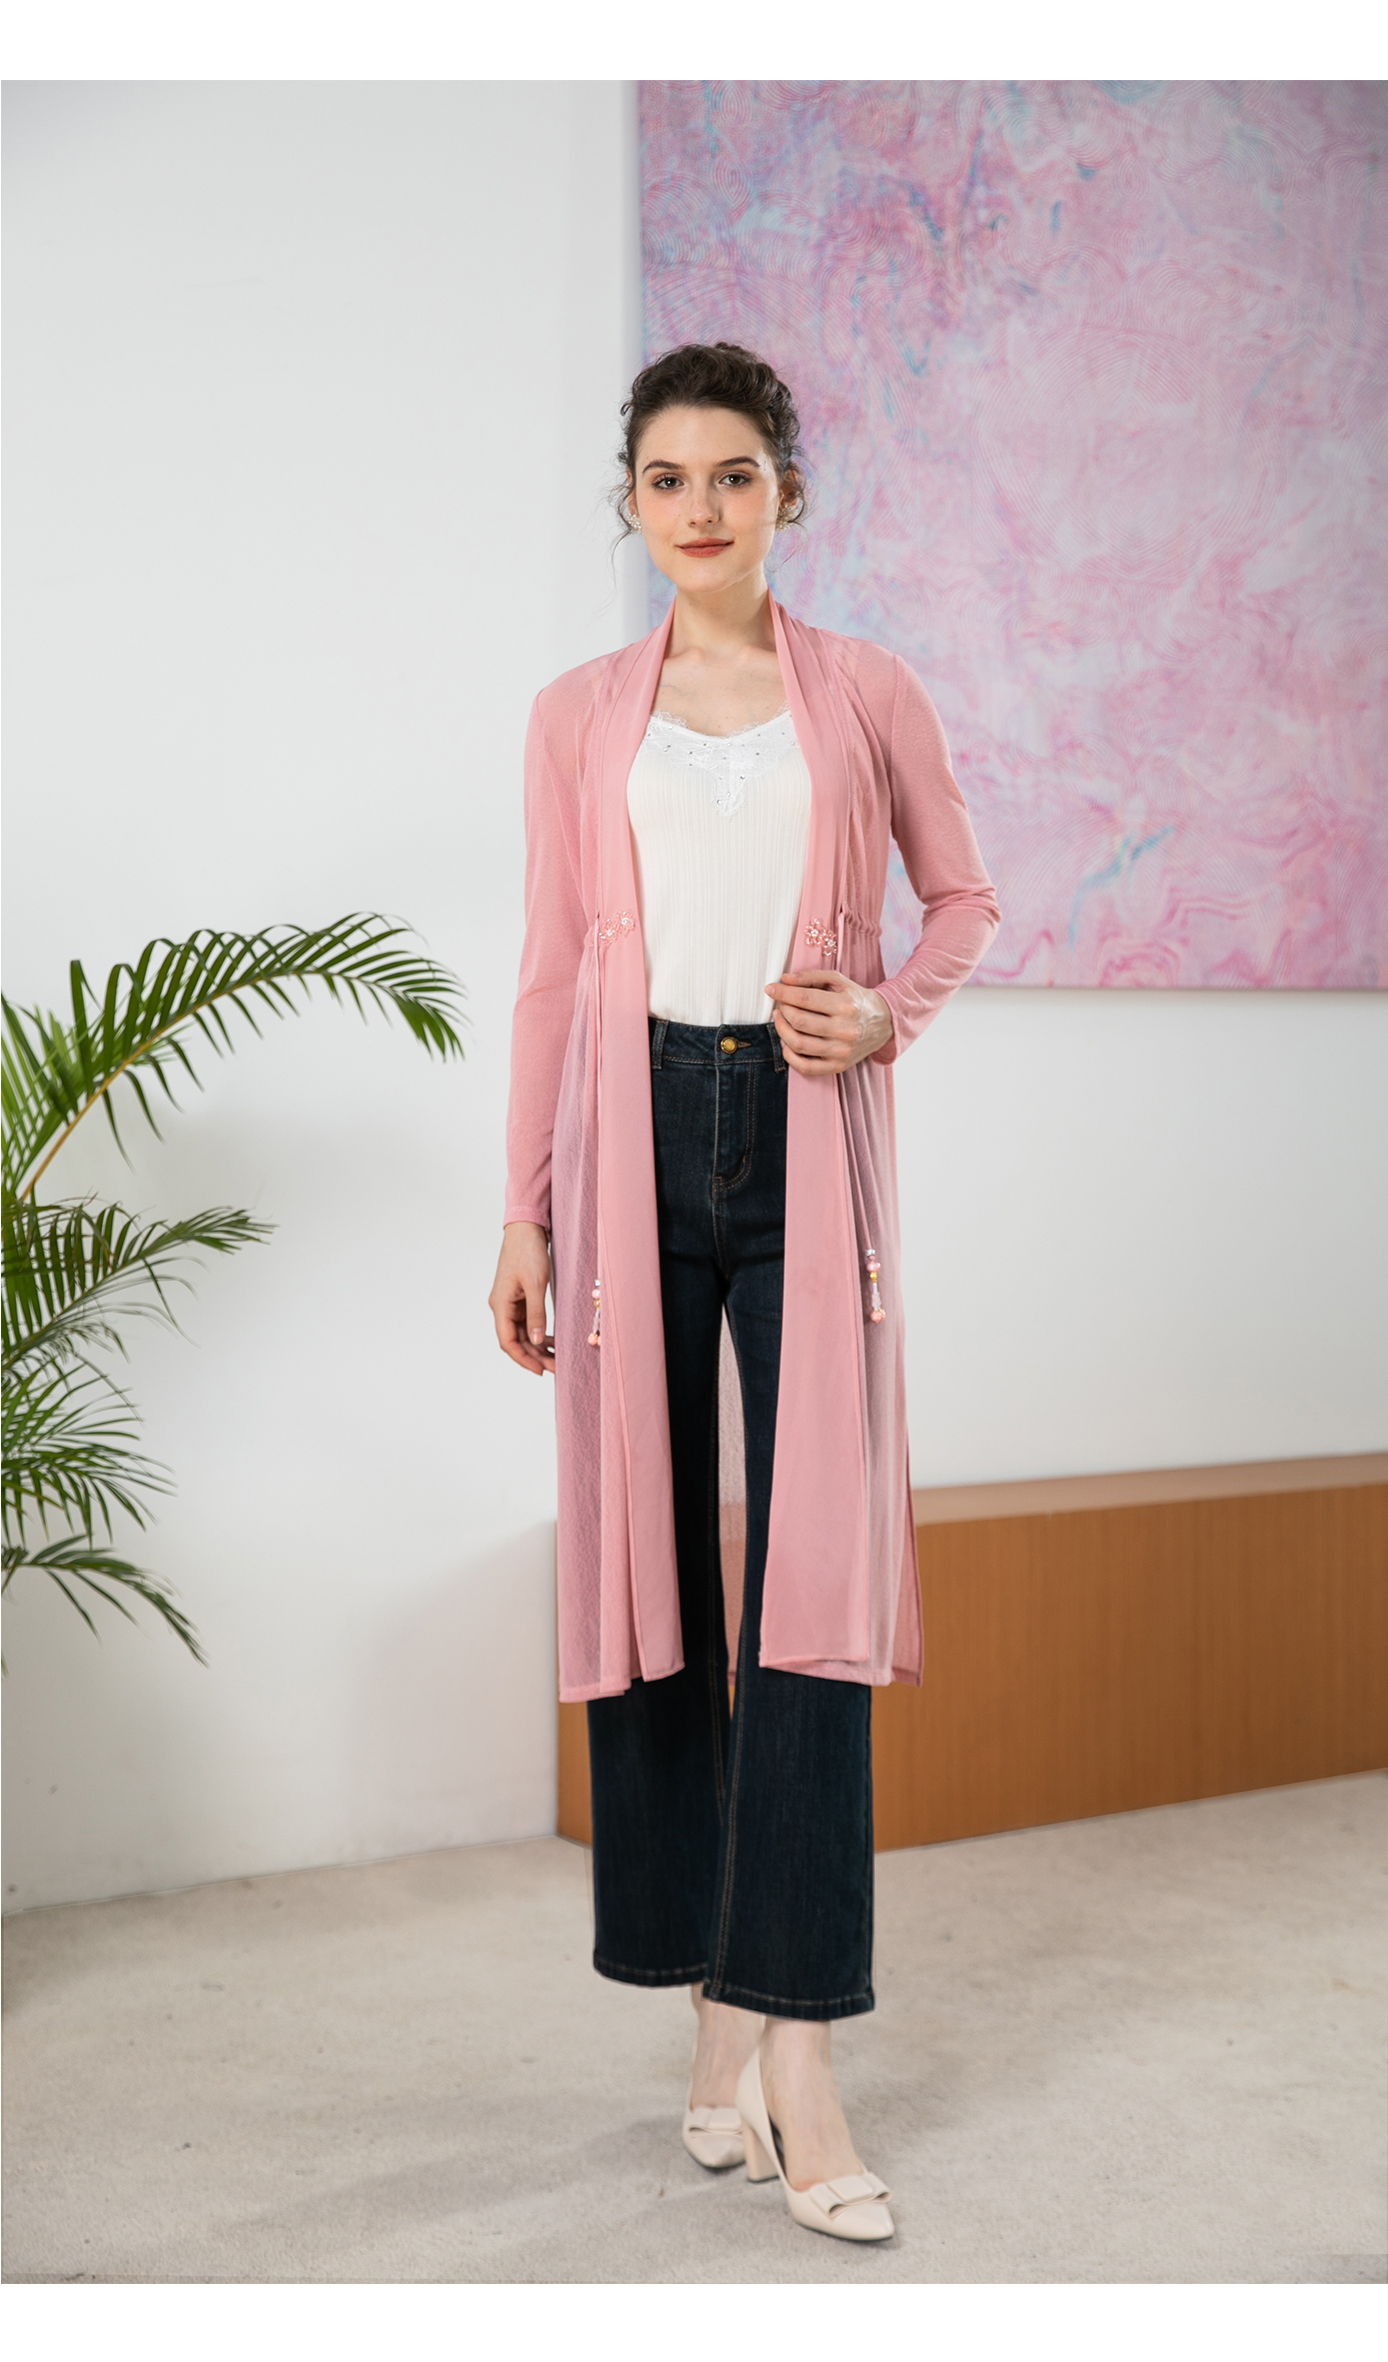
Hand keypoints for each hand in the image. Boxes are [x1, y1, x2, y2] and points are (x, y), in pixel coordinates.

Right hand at [489, 1222, 554, 1374]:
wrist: (526, 1228)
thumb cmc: (528, 1252)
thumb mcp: (536, 1285)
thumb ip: (536, 1314)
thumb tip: (537, 1341)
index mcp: (500, 1305)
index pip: (508, 1342)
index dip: (523, 1359)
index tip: (540, 1371)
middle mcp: (502, 1306)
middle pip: (516, 1340)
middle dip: (534, 1356)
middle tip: (556, 1367)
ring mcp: (509, 1302)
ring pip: (522, 1333)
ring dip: (538, 1346)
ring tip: (557, 1357)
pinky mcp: (518, 1297)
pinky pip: (527, 1322)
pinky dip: (538, 1332)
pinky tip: (552, 1339)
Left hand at [765, 970, 893, 1074]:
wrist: (883, 1023)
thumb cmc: (856, 1000)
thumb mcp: (839, 981)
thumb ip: (812, 977)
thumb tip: (785, 980)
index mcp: (845, 1005)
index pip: (805, 998)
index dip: (783, 993)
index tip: (771, 989)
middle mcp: (845, 1030)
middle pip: (799, 1021)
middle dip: (782, 1010)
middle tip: (779, 1004)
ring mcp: (841, 1051)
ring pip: (798, 1044)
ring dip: (781, 1030)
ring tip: (780, 1019)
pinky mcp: (838, 1066)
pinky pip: (805, 1066)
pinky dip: (789, 1055)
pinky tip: (787, 1042)